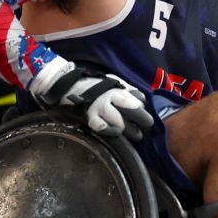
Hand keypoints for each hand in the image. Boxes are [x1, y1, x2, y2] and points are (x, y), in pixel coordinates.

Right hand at [37, 65, 153, 140]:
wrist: (71, 85)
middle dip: (141, 122)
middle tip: (142, 130)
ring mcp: (99, 108)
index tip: (147, 121)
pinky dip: (108, 130)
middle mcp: (111, 99)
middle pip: (132, 112)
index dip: (143, 114)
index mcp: (119, 91)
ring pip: (118, 122)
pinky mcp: (89, 116)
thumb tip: (143, 101)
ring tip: (130, 133)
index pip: (137, 104)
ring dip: (126, 129)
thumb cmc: (99, 87)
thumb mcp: (116, 83)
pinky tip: (113, 132)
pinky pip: (101, 127)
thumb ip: (130, 92)